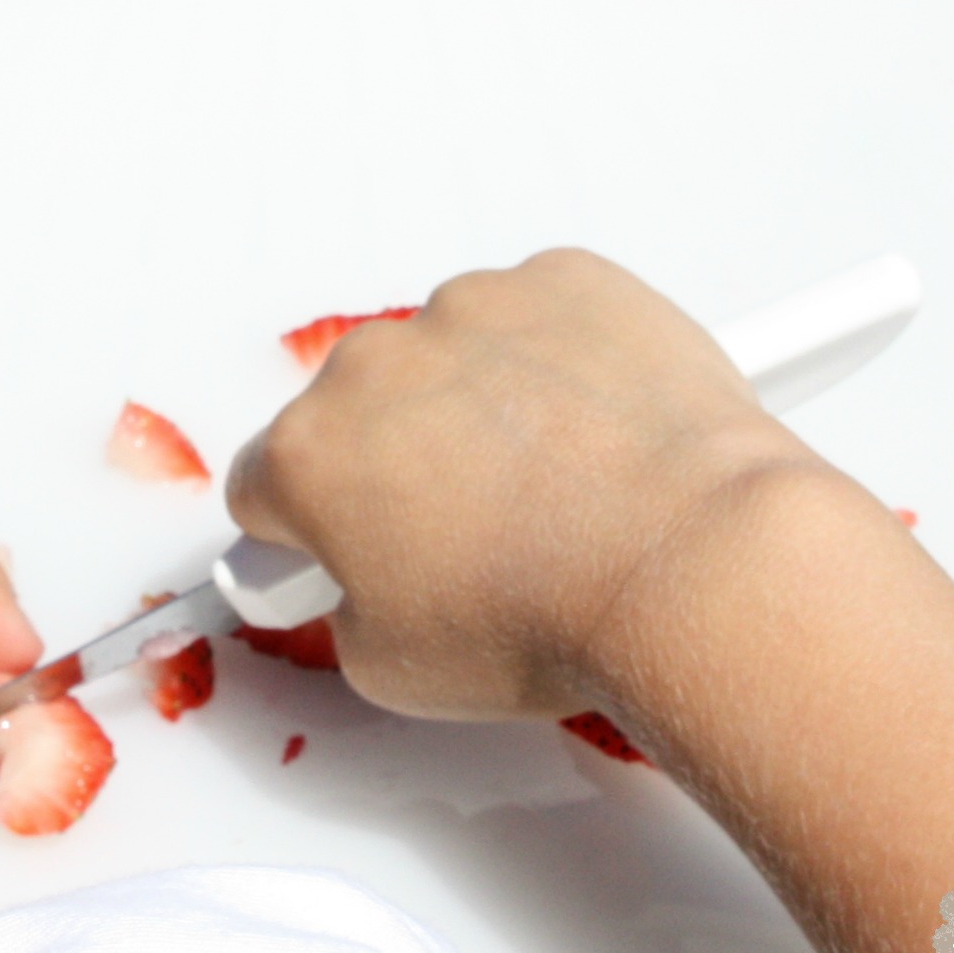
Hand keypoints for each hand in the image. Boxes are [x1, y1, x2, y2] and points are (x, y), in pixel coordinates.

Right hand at [225, 248, 839, 720]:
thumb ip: (345, 611)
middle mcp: (375, 365)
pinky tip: (598, 439)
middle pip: (358, 412)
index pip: (263, 485)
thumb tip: (365, 587)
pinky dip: (561, 362)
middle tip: (474, 540)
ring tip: (555, 491)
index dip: (308, 532)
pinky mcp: (563, 282)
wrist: (690, 562)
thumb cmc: (553, 613)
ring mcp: (473, 312)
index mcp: (309, 454)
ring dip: (481, 407)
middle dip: (398, 465)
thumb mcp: (394, 669)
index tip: (350, 553)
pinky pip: (541, 319)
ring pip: (452, 359)